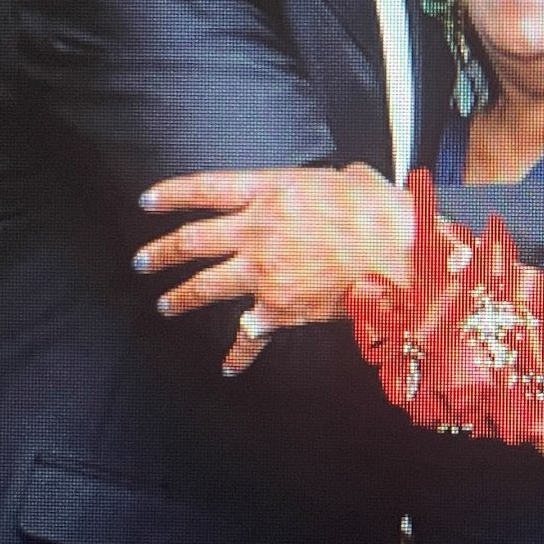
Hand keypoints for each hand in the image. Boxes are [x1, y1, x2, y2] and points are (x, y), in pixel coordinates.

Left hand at [136, 164, 414, 371]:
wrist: (400, 255)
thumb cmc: (382, 214)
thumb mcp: (351, 178)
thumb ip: (328, 182)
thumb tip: (338, 181)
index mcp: (272, 191)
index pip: (206, 189)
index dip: (171, 194)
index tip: (148, 202)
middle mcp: (257, 230)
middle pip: (192, 240)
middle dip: (161, 252)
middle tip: (143, 261)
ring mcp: (264, 271)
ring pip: (205, 285)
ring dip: (180, 296)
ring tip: (165, 303)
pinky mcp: (279, 308)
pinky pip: (249, 334)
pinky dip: (238, 353)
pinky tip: (229, 365)